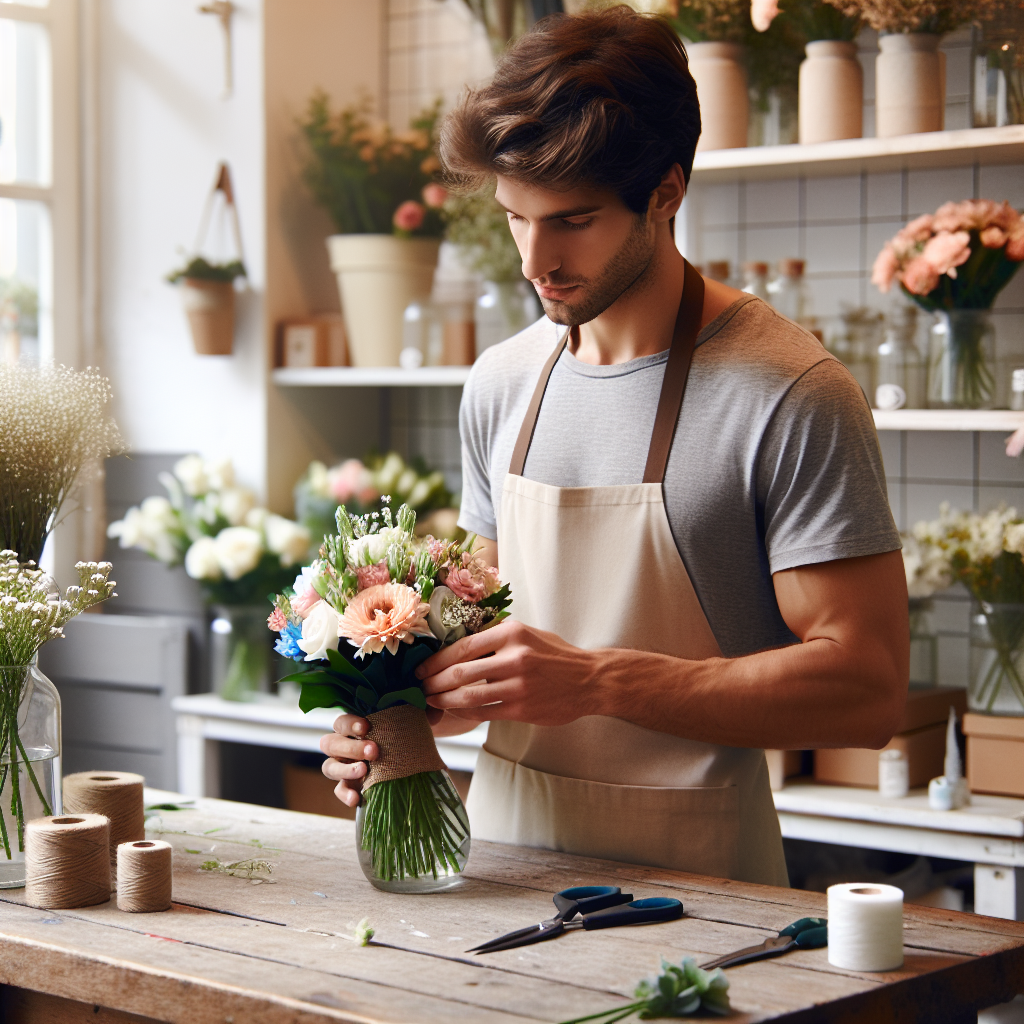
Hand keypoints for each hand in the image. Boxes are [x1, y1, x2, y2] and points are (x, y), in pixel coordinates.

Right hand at [320, 708, 446, 807]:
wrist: (409, 772)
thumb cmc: (404, 743)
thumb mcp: (411, 729)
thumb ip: (420, 718)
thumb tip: (437, 714)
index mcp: (356, 729)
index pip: (342, 722)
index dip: (350, 723)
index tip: (367, 727)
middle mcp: (345, 746)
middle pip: (331, 743)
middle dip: (351, 746)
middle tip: (374, 751)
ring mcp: (343, 767)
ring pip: (329, 766)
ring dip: (345, 769)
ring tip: (364, 771)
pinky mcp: (349, 787)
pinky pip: (338, 791)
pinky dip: (345, 794)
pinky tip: (357, 799)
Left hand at [416, 619, 601, 724]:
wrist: (589, 680)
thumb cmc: (556, 656)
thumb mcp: (528, 634)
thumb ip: (497, 638)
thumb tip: (457, 645)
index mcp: (512, 632)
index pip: (462, 646)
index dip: (436, 660)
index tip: (421, 667)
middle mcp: (514, 657)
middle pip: (459, 672)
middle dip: (433, 682)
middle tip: (420, 687)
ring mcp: (518, 686)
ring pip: (467, 696)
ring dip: (443, 700)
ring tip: (431, 701)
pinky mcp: (522, 709)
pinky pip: (483, 712)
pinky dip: (463, 713)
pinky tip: (454, 711)